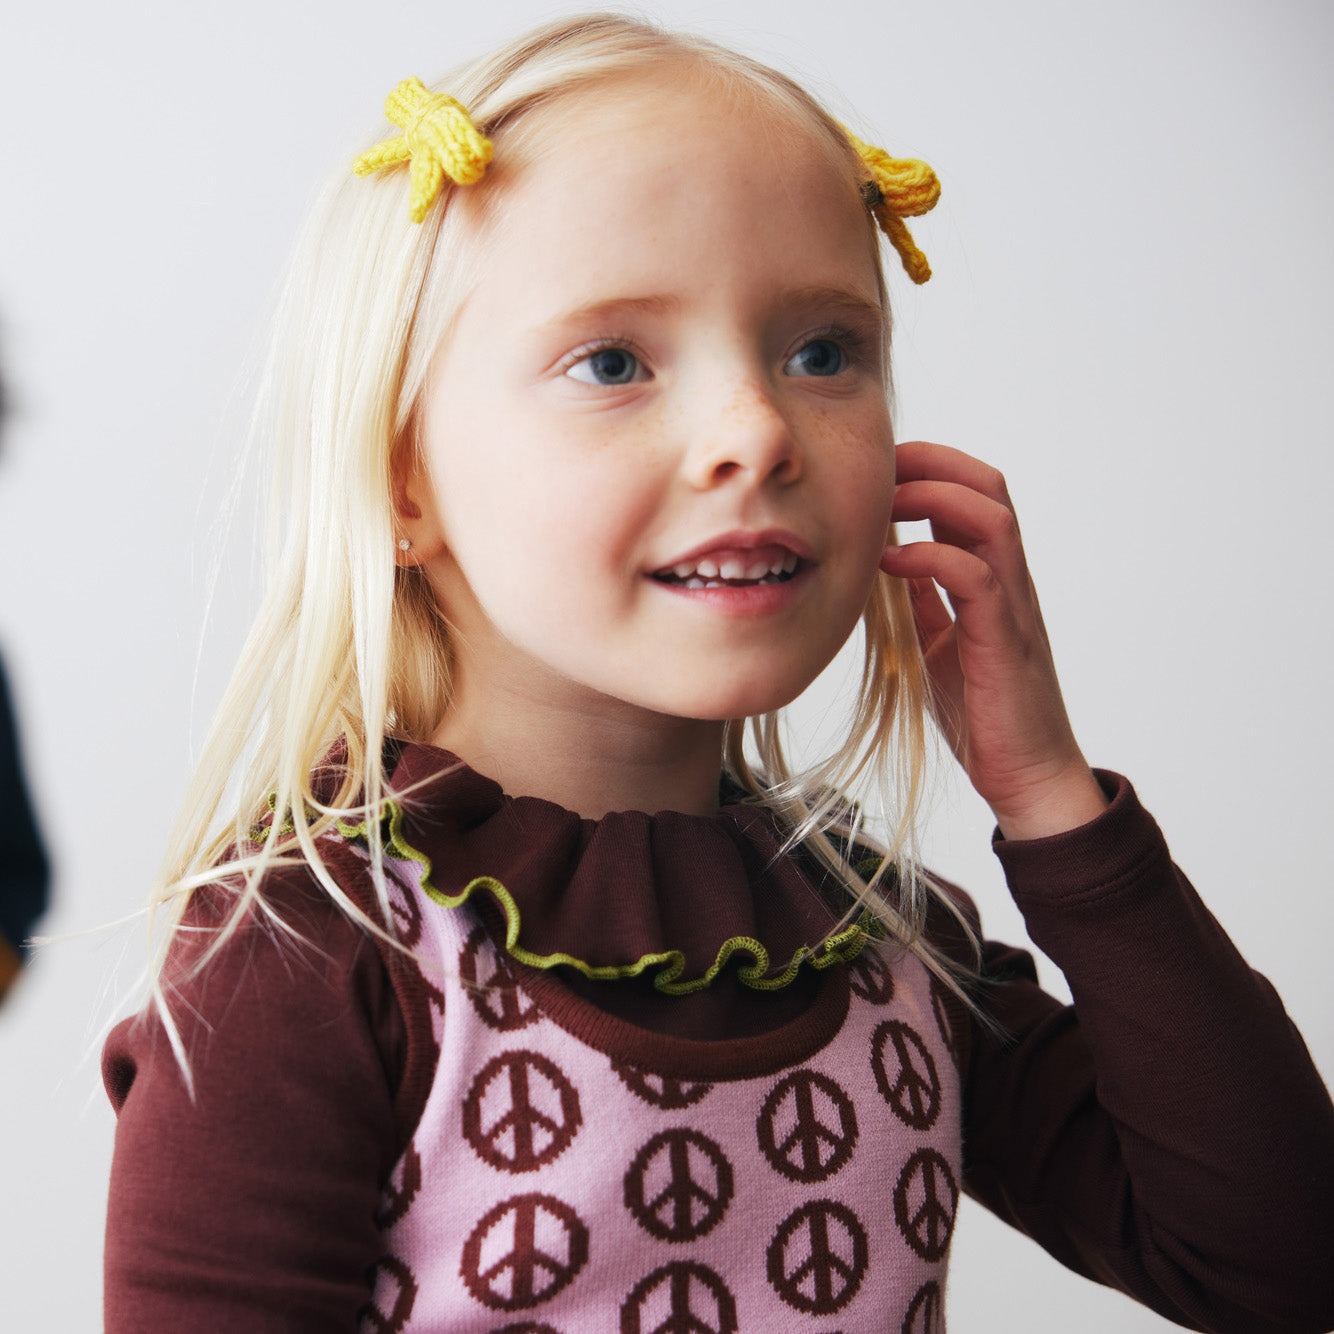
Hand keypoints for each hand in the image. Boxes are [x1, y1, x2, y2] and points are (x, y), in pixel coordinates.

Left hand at [880, 441, 1107, 840]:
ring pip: (992, 517)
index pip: (971, 496)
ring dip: (933, 495)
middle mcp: (1009, 582)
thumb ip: (926, 604)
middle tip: (879, 465)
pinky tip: (889, 562)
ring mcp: (1013, 607)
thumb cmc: (985, 715)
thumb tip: (889, 567)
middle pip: (988, 487)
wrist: (1026, 777)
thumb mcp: (940, 646)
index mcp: (993, 580)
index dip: (927, 469)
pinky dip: (929, 556)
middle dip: (932, 462)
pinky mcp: (1004, 640)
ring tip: (885, 501)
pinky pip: (975, 576)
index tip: (878, 467)